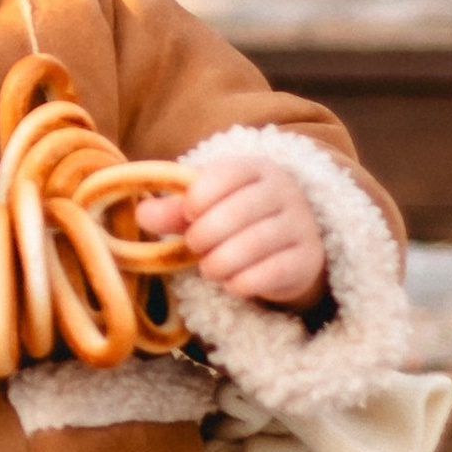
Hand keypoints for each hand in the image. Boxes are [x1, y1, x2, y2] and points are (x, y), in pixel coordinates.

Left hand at [136, 151, 325, 308]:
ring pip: (255, 244)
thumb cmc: (235, 220)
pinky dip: (243, 282)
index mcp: (256, 169)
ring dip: (220, 262)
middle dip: (205, 235)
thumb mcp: (204, 209)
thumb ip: (174, 210)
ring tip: (210, 267)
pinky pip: (272, 272)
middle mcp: (285, 191)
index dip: (198, 197)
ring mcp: (301, 224)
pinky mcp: (309, 259)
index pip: (226, 174)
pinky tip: (233, 282)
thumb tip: (142, 213)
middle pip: (239, 211)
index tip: (188, 214)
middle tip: (195, 246)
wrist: (286, 247)